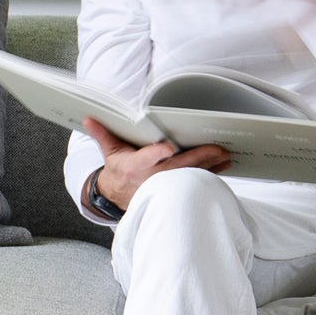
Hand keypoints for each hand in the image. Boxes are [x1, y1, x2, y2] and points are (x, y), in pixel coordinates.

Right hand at [85, 120, 229, 209]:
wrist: (120, 196)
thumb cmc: (118, 170)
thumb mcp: (109, 153)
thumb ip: (102, 134)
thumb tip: (89, 118)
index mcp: (134, 166)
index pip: (146, 159)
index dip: (156, 153)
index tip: (167, 147)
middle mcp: (152, 178)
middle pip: (177, 167)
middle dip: (198, 158)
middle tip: (217, 149)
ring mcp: (165, 185)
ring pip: (190, 175)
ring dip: (210, 166)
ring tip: (226, 156)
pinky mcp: (174, 188)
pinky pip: (195, 181)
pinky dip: (211, 173)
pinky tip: (224, 165)